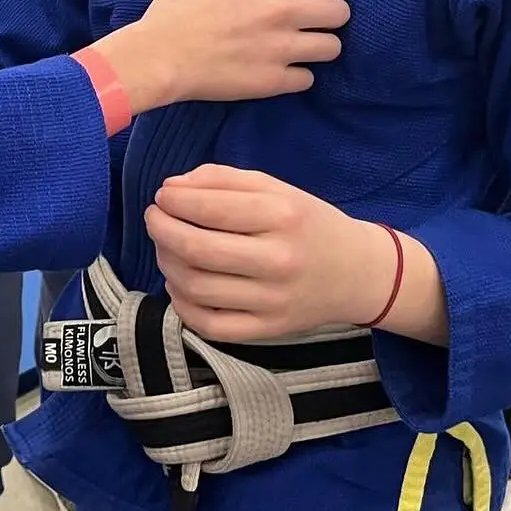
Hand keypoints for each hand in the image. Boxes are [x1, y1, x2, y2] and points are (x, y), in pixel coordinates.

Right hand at [91, 0, 347, 114]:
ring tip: (297, 45)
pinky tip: (278, 68)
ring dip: (317, 45)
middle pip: (341, 12)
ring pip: (333, 47)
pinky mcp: (275, 81)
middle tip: (308, 18)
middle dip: (328, 13)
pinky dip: (296, 74)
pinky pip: (309, 78)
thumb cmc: (173, 10)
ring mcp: (282, 48)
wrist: (158, 58)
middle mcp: (281, 10)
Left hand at [144, 164, 393, 341]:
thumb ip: (221, 179)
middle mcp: (278, 261)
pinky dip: (181, 303)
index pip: (209, 208)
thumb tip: (172, 188)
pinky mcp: (268, 331)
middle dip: (161, 229)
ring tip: (166, 246)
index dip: (173, 200)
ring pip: (195, 286)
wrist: (357, 273)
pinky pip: (209, 325)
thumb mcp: (273, 187)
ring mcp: (272, 302)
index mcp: (281, 216)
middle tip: (154, 218)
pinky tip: (180, 283)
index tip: (163, 196)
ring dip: (166, 262)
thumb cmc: (307, 222)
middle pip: (196, 248)